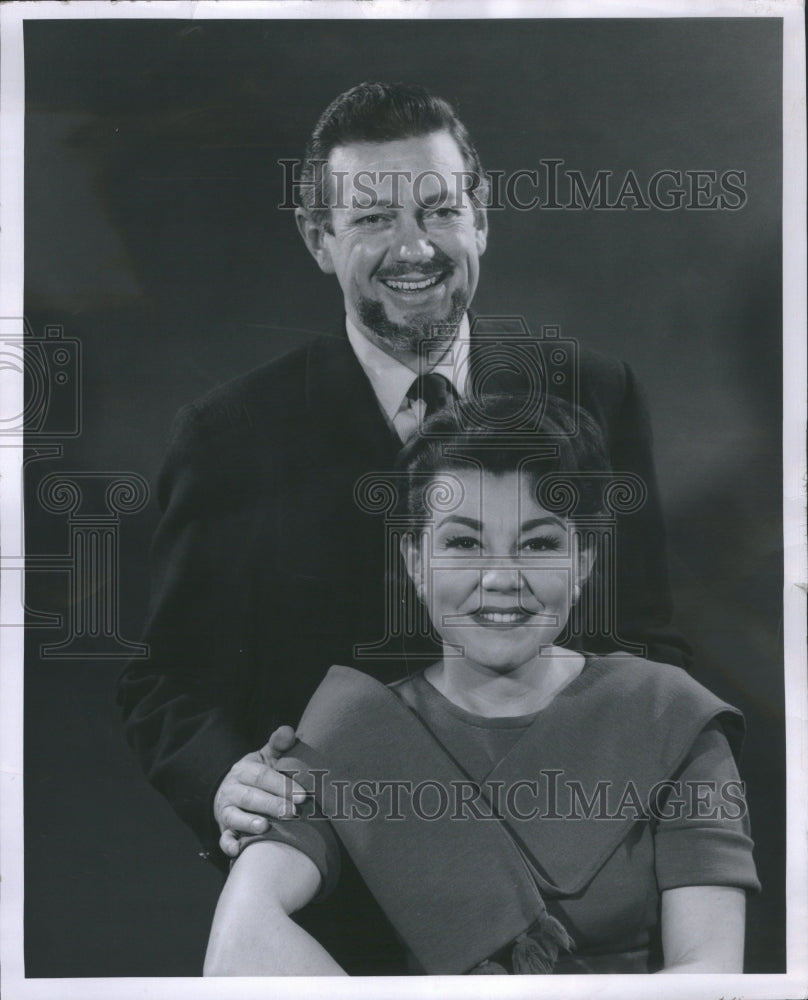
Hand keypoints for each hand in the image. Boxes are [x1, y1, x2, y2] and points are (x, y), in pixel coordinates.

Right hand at [214, 726, 305, 857]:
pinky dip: (228, 845)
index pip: (262, 776)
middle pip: (251, 797)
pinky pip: (223, 838)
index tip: (302, 795)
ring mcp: (226, 811)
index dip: (282, 785)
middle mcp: (232, 790)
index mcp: (244, 770)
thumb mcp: (267, 757)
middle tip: (293, 812)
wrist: (231, 791)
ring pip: (235, 817)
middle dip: (272, 804)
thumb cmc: (259, 775)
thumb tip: (289, 731)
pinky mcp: (224, 830)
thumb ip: (279, 744)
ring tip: (266, 827)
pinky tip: (238, 850)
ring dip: (249, 823)